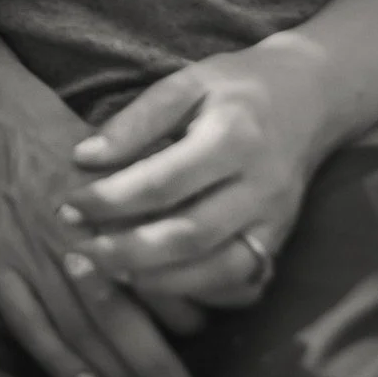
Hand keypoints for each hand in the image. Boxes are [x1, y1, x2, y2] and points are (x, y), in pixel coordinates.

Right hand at [0, 73, 206, 376]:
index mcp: (106, 207)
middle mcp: (70, 237)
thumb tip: (216, 237)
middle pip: (117, 312)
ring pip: (77, 326)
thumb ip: (161, 196)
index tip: (208, 338)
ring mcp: (30, 255)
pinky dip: (57, 359)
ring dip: (115, 374)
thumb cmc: (72, 146)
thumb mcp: (125, 154)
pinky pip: (27, 322)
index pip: (151, 270)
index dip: (183, 309)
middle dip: (154, 365)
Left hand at [56, 38, 331, 307]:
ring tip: (110, 275)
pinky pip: (242, 285)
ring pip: (218, 271)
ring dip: (161, 283)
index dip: (113, 199)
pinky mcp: (280, 243)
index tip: (69, 205)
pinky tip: (160, 287)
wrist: (308, 98)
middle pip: (190, 235)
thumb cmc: (234, 87)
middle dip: (129, 251)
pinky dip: (200, 293)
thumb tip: (84, 157)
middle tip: (80, 253)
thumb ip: (136, 120)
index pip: (165, 180)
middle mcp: (260, 186)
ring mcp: (275, 222)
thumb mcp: (186, 83)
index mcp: (234, 137)